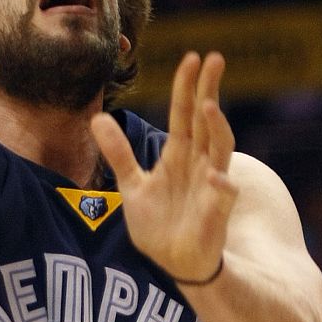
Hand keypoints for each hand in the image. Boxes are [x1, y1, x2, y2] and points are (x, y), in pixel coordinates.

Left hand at [91, 51, 234, 285]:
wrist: (173, 263)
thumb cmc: (158, 225)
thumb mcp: (132, 185)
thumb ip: (118, 153)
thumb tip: (97, 118)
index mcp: (178, 154)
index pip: (184, 112)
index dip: (187, 86)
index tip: (191, 58)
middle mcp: (199, 163)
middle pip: (207, 119)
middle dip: (209, 90)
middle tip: (214, 58)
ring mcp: (211, 185)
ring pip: (220, 148)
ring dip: (217, 128)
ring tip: (208, 106)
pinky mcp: (216, 212)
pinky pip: (224, 196)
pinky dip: (222, 186)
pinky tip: (217, 177)